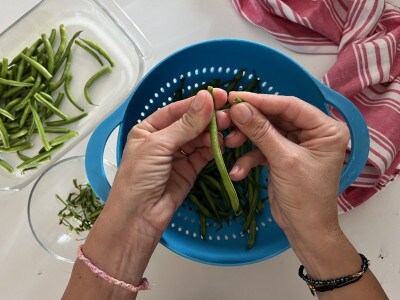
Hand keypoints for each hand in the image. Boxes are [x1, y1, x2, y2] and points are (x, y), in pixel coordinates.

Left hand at [63, 89, 229, 299]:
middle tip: (228, 115)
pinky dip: (213, 149)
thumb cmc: (139, 177)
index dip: (197, 102)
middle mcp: (164, 140)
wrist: (139, 217)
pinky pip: (204, 154)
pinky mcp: (189, 170)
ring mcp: (177, 155)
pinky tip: (222, 144)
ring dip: (213, 133)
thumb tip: (206, 98)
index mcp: (149, 129)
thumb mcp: (159, 145)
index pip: (177, 110)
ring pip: (199, 138)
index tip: (219, 95)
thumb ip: (185, 124)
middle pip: (190, 123)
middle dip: (208, 118)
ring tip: (227, 130)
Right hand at [225, 92, 348, 246]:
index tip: (235, 97)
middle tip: (226, 119)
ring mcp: (296, 144)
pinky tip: (237, 171)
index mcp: (325, 129)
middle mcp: (312, 132)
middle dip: (250, 121)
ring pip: (265, 132)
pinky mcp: (282, 156)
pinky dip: (249, 158)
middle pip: (275, 117)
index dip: (261, 100)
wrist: (305, 231)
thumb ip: (261, 132)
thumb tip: (238, 108)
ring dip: (246, 140)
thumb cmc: (305, 197)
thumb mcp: (284, 161)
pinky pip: (262, 149)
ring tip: (228, 144)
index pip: (290, 106)